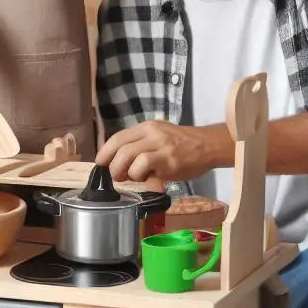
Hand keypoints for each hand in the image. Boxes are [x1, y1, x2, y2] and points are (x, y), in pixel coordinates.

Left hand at [96, 120, 218, 183]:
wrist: (208, 146)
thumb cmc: (181, 145)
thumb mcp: (159, 137)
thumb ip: (140, 146)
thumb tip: (118, 162)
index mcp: (146, 127)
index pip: (117, 137)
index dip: (105, 152)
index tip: (100, 164)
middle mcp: (151, 133)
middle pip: (119, 148)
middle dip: (112, 166)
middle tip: (117, 177)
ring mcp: (160, 145)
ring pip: (128, 156)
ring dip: (124, 172)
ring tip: (131, 179)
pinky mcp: (168, 160)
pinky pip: (143, 165)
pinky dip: (140, 175)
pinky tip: (148, 180)